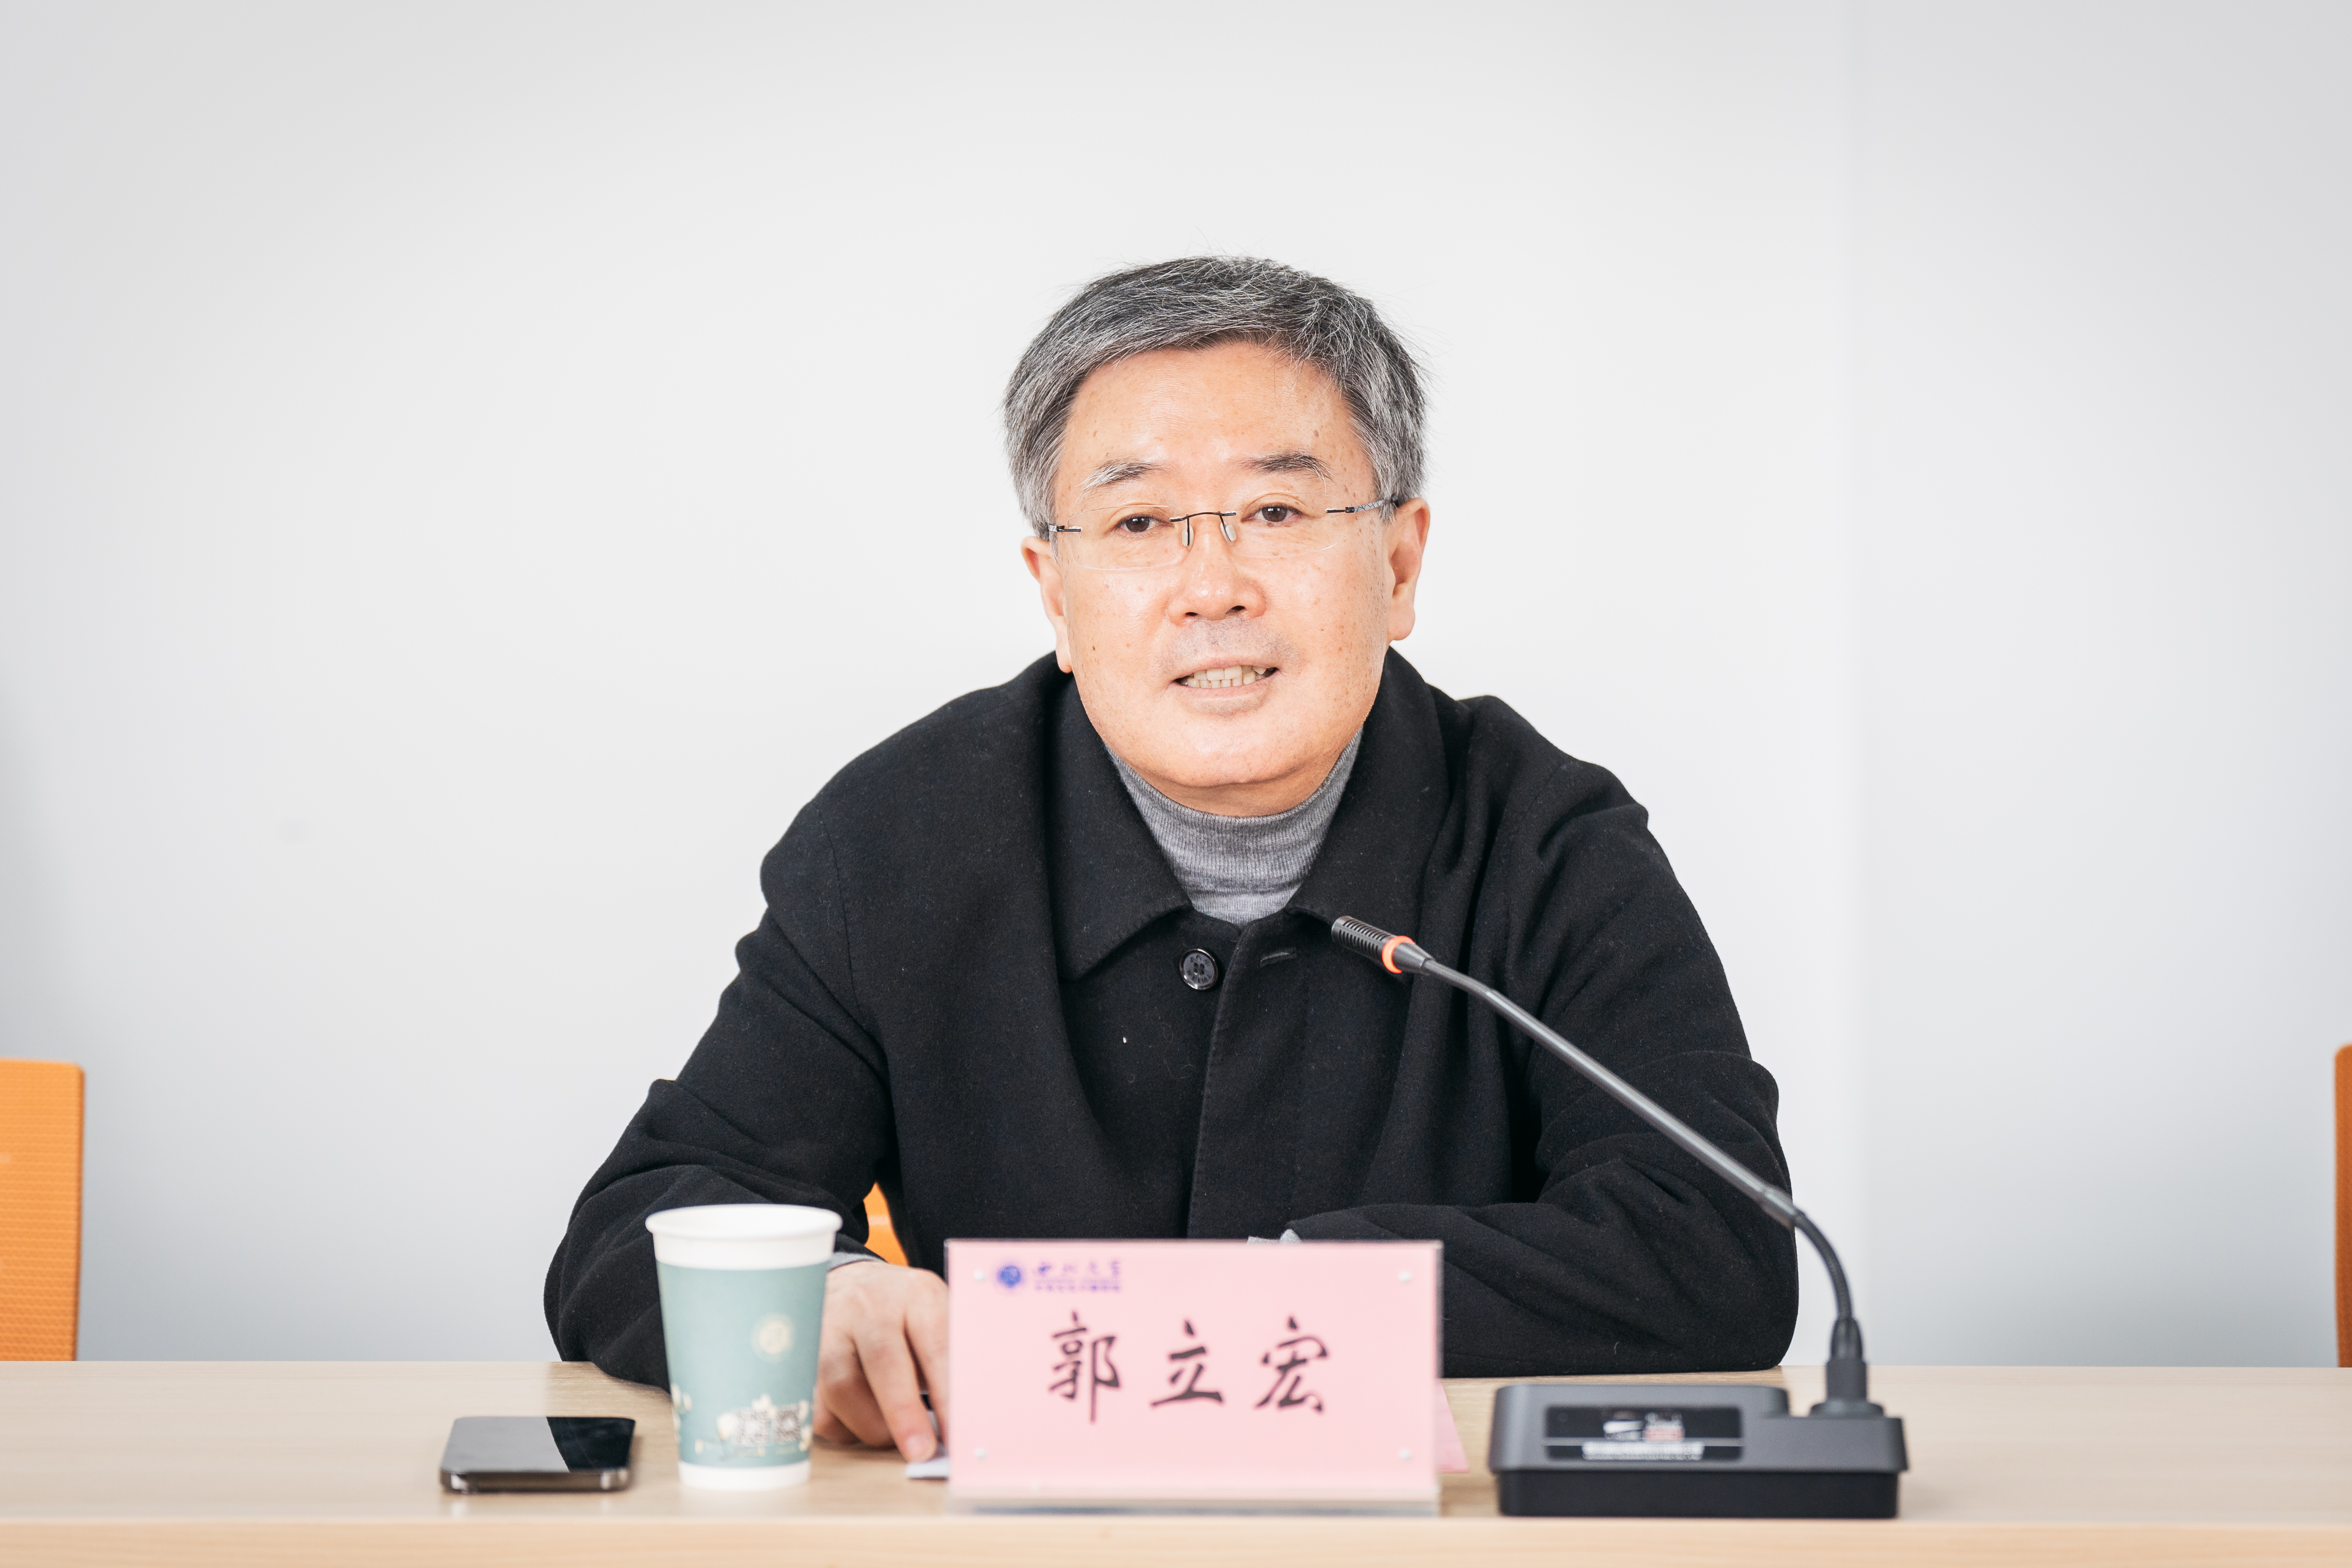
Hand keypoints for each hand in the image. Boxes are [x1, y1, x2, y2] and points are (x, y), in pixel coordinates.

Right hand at [813, 1261, 949, 1459]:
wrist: (851, 1284)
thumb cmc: (907, 1315)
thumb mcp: (938, 1320)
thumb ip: (953, 1363)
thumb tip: (968, 1417)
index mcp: (916, 1295)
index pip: (935, 1345)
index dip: (947, 1394)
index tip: (957, 1434)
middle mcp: (869, 1306)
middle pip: (883, 1360)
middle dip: (902, 1413)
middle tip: (920, 1452)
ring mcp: (830, 1327)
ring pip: (842, 1387)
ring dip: (871, 1426)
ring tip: (891, 1436)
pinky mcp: (801, 1355)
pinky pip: (817, 1405)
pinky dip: (842, 1427)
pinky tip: (859, 1423)